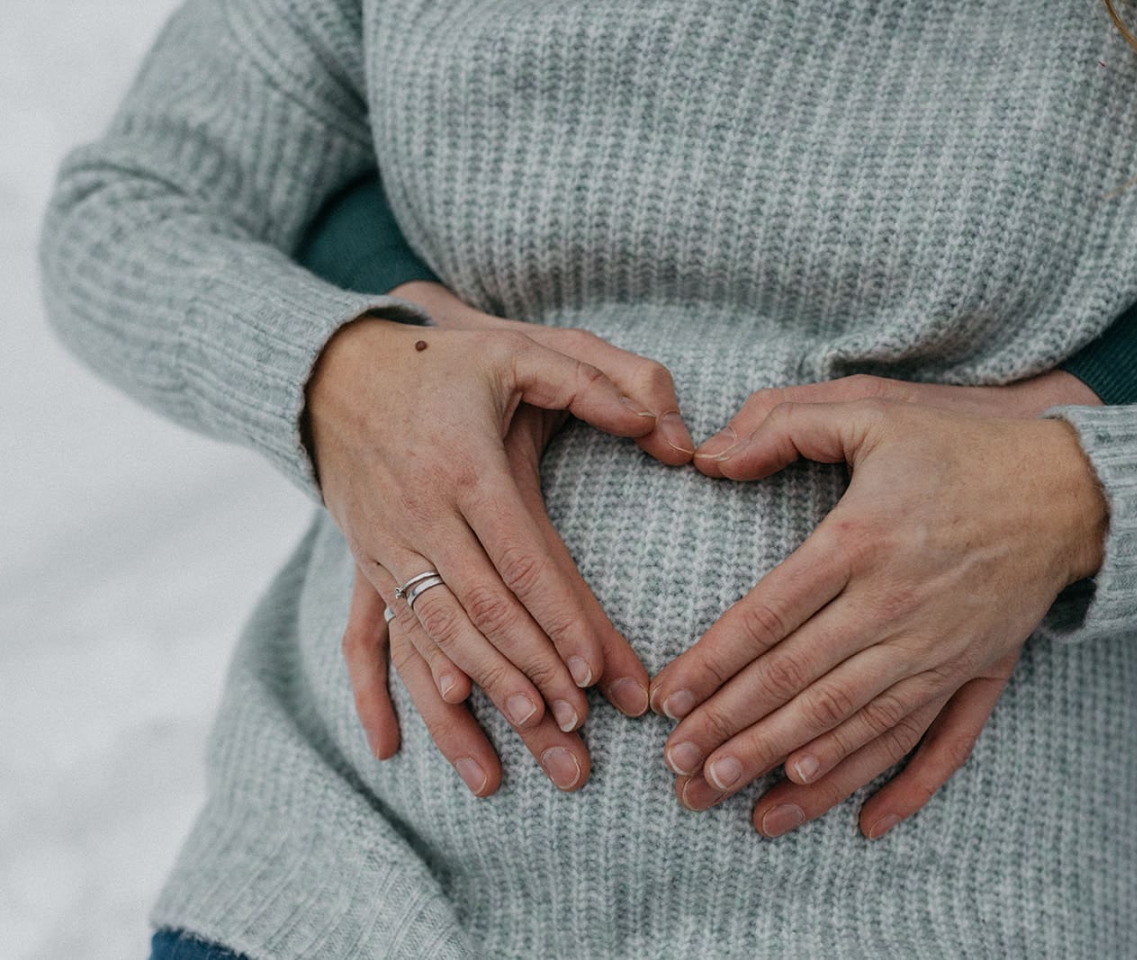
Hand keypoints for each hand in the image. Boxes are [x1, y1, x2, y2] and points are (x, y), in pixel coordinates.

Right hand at [309, 289, 690, 787]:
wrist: (331, 365)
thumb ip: (597, 384)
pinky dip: (378, 694)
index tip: (596, 675)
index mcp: (466, 468)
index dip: (561, 621)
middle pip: (483, 613)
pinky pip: (367, 637)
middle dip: (533, 677)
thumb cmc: (443, 359)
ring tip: (523, 745)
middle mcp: (419, 514)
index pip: (522, 561)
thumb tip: (668, 432)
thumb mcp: (520, 350)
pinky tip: (389, 747)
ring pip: (433, 636)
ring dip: (478, 695)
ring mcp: (382, 544)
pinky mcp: (362, 561)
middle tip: (578, 735)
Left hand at [650, 374, 1106, 834]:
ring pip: (854, 725)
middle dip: (733, 732)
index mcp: (860, 542)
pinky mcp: (978, 670)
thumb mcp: (870, 407)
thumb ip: (782, 422)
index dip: (711, 666)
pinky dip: (904, 787)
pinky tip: (864, 825)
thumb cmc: (961, 442)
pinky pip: (939, 742)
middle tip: (679, 772)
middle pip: (799, 684)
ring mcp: (940, 649)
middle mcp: (896, 607)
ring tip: (737, 807)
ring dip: (791, 769)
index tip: (667, 703)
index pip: (767, 619)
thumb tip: (707, 458)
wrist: (1072, 484)